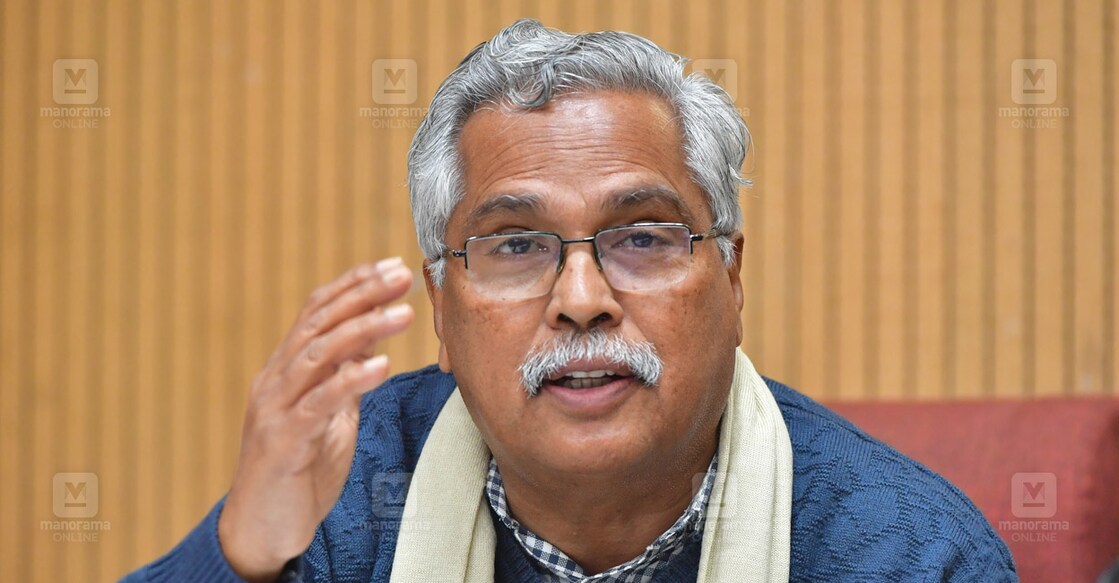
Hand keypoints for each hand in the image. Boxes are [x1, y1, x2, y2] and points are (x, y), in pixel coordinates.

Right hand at [217, 258, 414, 581]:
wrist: (262, 527)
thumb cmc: (300, 469)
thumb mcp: (330, 414)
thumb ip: (344, 377)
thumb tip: (371, 340)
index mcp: (286, 369)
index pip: (317, 311)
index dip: (353, 285)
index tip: (391, 266)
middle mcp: (275, 380)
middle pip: (319, 322)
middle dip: (363, 295)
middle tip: (402, 275)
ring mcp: (274, 409)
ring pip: (318, 355)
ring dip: (363, 329)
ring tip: (403, 313)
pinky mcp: (283, 442)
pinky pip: (317, 403)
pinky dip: (349, 380)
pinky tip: (380, 365)